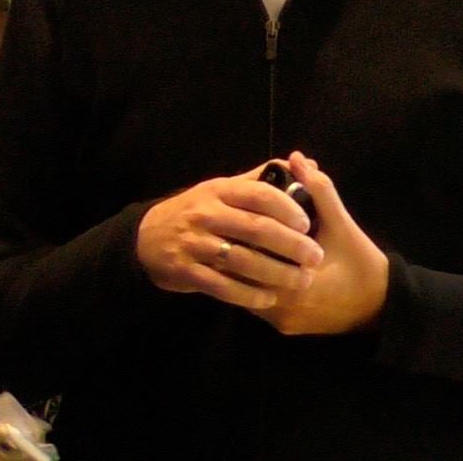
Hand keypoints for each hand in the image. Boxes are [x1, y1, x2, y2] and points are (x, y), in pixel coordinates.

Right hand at [135, 162, 321, 311]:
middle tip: (316, 257)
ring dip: (276, 273)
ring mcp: (194, 244)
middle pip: (255, 228)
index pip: (258, 194)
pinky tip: (269, 299)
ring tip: (301, 281)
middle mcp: (206, 214)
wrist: (146, 237)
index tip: (308, 224)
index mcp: (219, 191)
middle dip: (290, 244)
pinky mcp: (186, 271)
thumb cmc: (196, 211)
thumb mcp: (221, 189)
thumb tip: (304, 163)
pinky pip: (222, 286)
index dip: (287, 208)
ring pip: (242, 260)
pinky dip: (248, 295)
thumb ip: (260, 179)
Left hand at [253, 152, 390, 335]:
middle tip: (233, 228)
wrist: (382, 305)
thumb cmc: (361, 262)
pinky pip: (257, 305)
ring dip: (242, 269)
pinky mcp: (284, 328)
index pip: (251, 258)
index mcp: (296, 282)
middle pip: (242, 277)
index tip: (237, 216)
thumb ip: (319, 191)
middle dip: (237, 252)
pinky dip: (253, 285)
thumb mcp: (342, 224)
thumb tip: (297, 159)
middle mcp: (283, 307)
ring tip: (239, 242)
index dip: (241, 235)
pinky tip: (253, 264)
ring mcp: (281, 321)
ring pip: (246, 293)